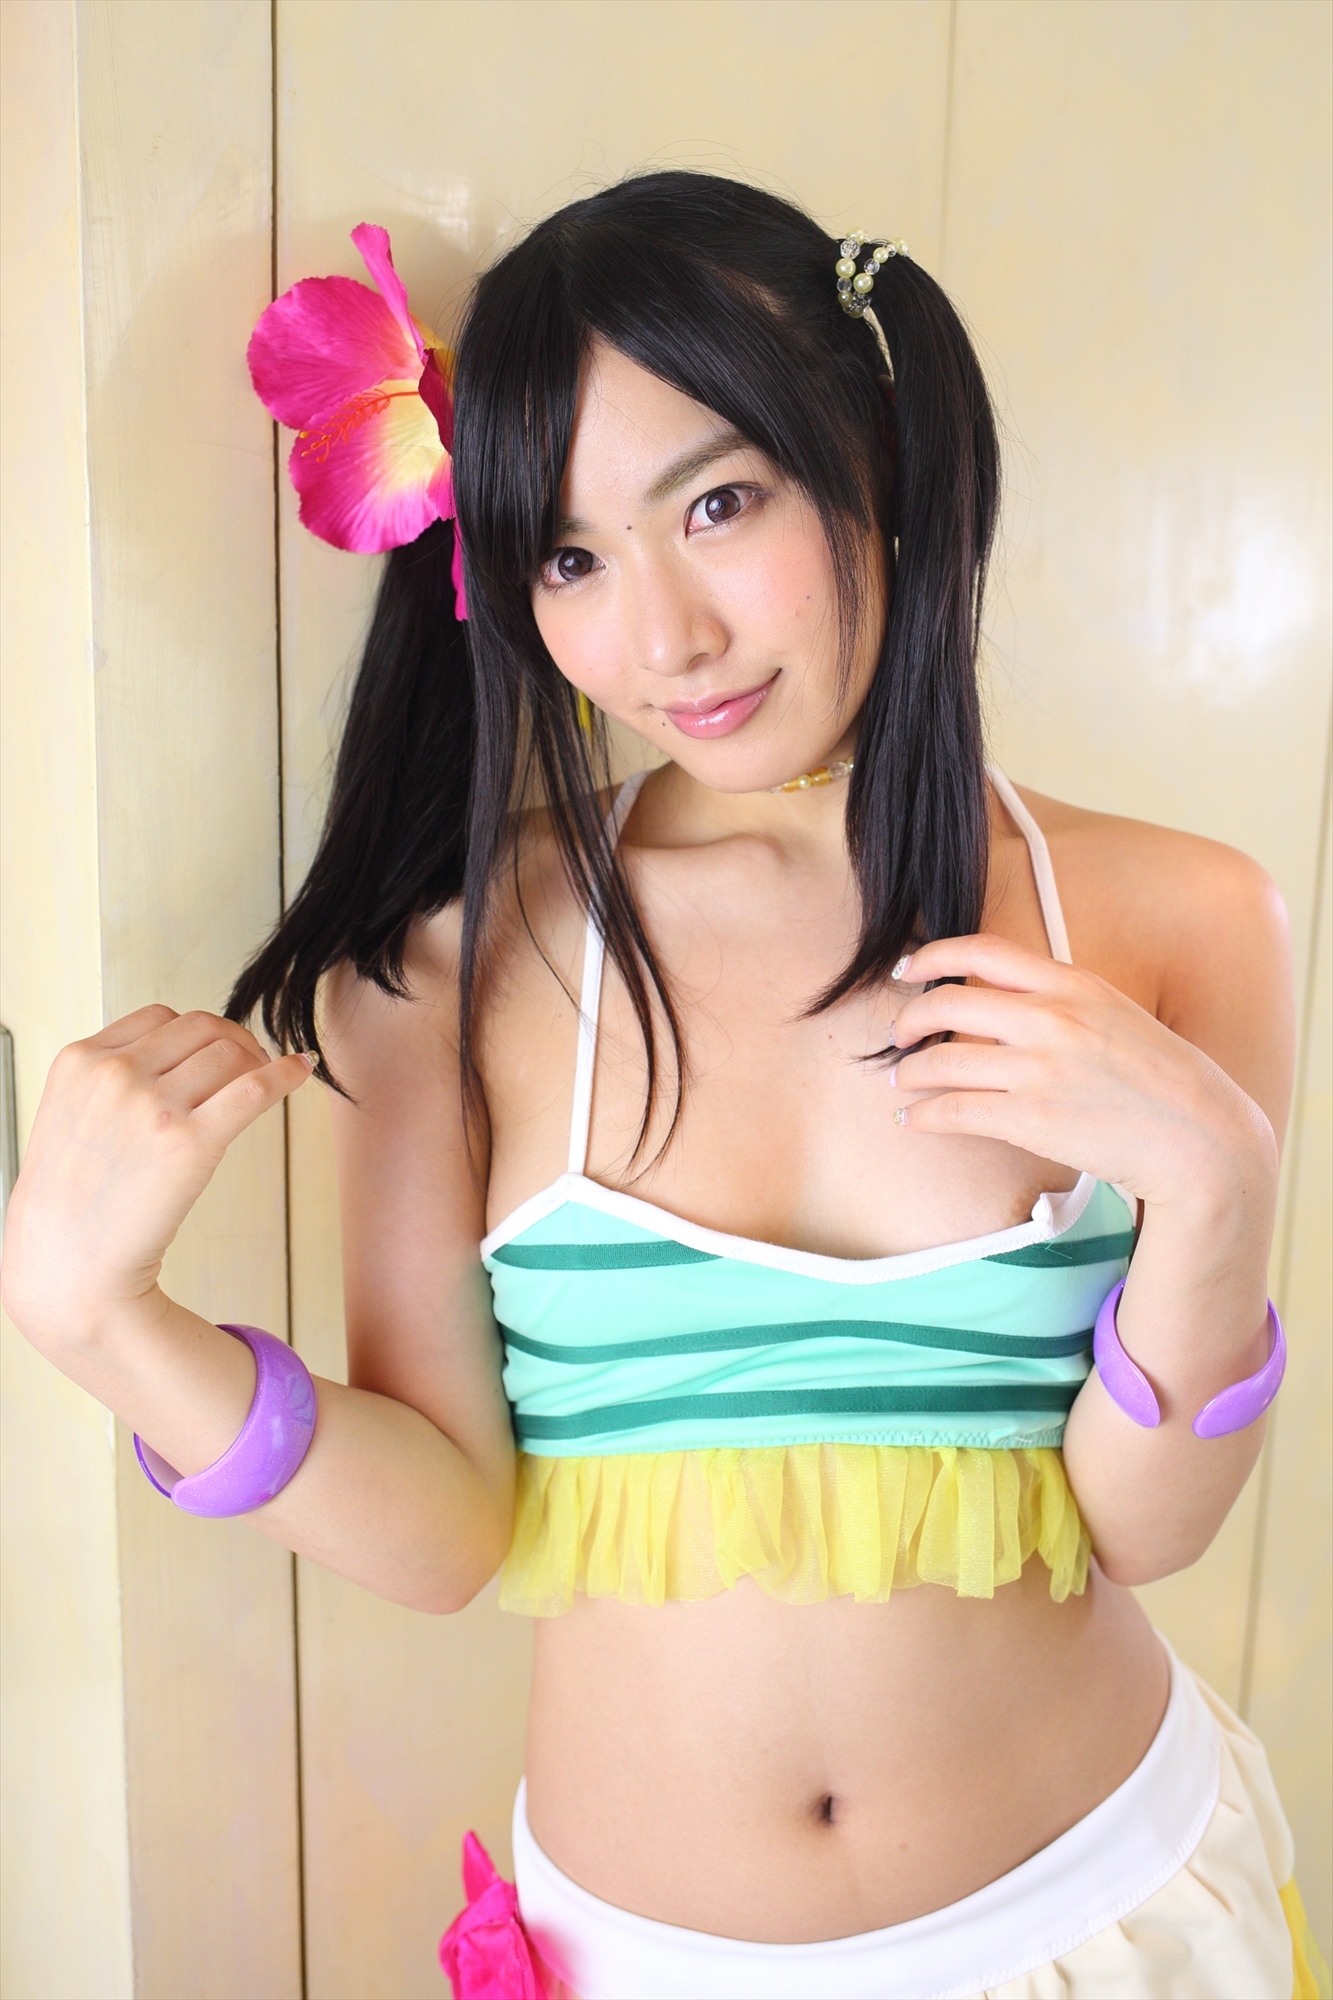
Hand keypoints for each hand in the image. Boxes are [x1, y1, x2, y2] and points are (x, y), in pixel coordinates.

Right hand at [1, 1006, 312, 1347]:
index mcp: (81, 1061)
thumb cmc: (70, 1201)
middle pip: (202, 1028)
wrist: (69, 1263)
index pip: (160, 1017)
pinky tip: (302, 1071)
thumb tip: (178, 1058)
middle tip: (251, 1065)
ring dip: (258, 1061)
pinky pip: (256, 1087)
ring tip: (266, 1081)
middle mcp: (116, 1074)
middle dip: (233, 1042)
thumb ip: (110, 1080)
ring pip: (231, 1052)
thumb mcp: (69, 1114)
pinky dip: (287, 1073)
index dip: (197, 1032)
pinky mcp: (192, 1141)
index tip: (215, 1050)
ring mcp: (155, 1105)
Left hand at [886, 935, 1276, 1216]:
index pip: (983, 951)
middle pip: (948, 1003)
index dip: (933, 955)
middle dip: (909, 1020)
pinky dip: (922, 1115)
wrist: (1199, 1137)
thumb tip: (1000, 999)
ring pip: (941, 1062)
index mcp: (1072, 985)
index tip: (908, 969)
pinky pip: (953, 1112)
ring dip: (909, 1072)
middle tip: (898, 1035)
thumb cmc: (1159, 1078)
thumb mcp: (1114, 1014)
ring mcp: (1038, 1070)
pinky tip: (912, 1119)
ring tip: (902, 1081)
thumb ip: (1061, 1000)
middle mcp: (1051, 1019)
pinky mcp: (1030, 1120)